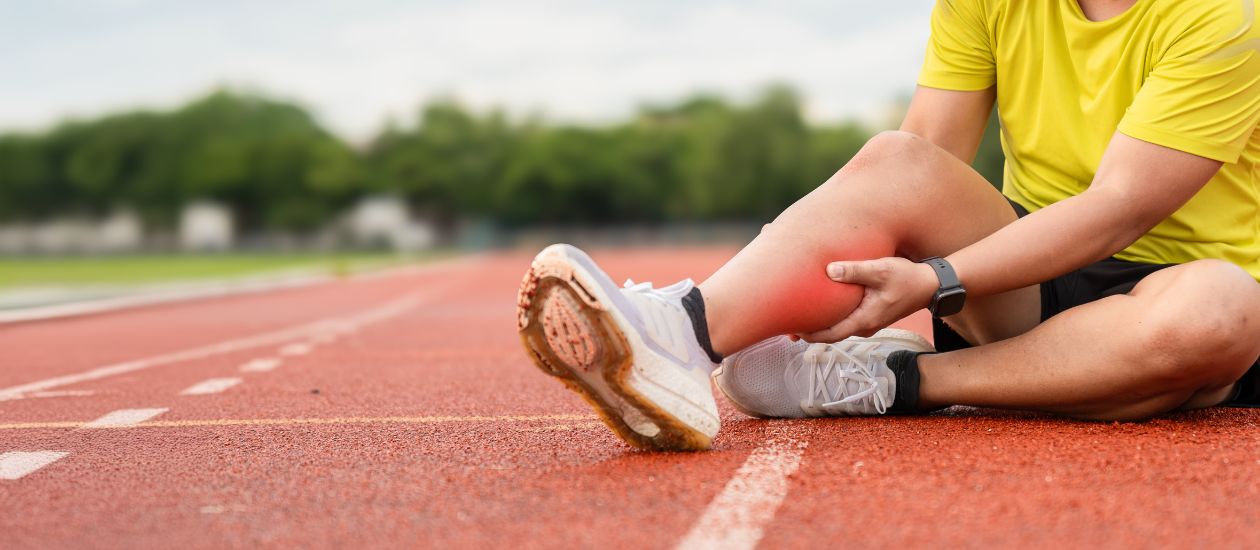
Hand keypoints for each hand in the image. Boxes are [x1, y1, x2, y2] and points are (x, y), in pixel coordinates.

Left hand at [796, 257, 939, 342]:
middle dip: (809, 329)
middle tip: (787, 322)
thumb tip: (829, 270)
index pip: (830, 335)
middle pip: (830, 333)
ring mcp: (867, 322)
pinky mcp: (868, 315)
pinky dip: (830, 315)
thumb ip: (855, 270)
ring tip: (798, 313)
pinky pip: (844, 319)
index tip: (792, 329)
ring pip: (837, 326)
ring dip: (819, 322)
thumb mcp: (881, 270)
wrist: (929, 285)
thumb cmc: (907, 277)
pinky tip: (819, 304)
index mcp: (865, 320)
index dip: (809, 334)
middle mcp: (864, 326)